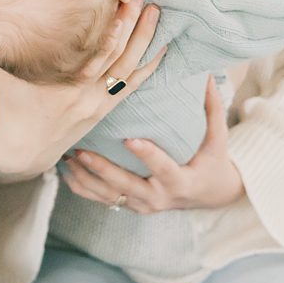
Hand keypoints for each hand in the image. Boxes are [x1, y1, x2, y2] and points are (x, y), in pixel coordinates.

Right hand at [0, 0, 164, 182]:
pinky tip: (161, 46)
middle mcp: (81, 89)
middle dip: (128, 18)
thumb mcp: (7, 69)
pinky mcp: (104, 109)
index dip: (104, 15)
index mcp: (57, 77)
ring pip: (126, 65)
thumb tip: (19, 6)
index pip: (89, 40)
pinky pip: (132, 84)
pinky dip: (148, 64)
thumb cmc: (11, 103)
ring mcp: (96, 101)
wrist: (23, 148)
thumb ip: (17, 41)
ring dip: (142, 36)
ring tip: (153, 9)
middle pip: (113, 49)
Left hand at [62, 75, 245, 211]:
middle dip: (103, 170)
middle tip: (82, 152)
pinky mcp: (130, 206)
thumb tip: (206, 76)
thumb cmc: (212, 161)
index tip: (129, 139)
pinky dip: (82, 188)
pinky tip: (65, 171)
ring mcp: (142, 205)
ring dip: (86, 178)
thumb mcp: (218, 139)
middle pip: (127, 186)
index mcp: (181, 181)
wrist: (208, 195)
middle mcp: (159, 197)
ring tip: (67, 158)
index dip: (147, 156)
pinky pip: (102, 200)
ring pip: (109, 196)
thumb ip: (212, 108)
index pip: (163, 168)